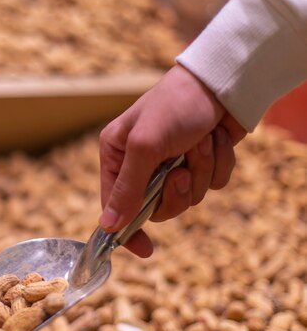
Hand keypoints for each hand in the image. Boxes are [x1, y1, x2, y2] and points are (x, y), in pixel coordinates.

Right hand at [99, 64, 246, 256]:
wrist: (222, 80)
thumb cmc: (175, 105)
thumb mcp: (145, 146)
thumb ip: (127, 189)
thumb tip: (107, 227)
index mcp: (117, 155)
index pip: (114, 205)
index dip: (127, 230)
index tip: (145, 249)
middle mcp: (141, 163)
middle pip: (155, 207)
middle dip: (175, 191)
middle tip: (181, 172)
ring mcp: (173, 164)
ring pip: (188, 197)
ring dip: (201, 172)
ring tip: (202, 142)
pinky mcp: (201, 162)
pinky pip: (211, 184)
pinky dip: (219, 165)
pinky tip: (216, 140)